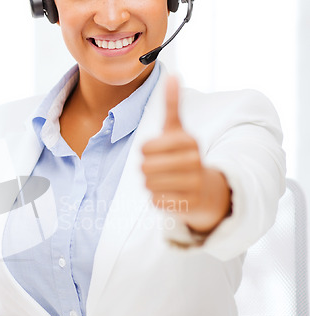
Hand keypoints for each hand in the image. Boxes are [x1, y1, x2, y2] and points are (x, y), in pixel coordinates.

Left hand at [141, 77, 230, 233]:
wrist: (207, 190)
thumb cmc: (185, 157)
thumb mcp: (178, 131)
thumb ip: (172, 105)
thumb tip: (172, 75)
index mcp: (188, 141)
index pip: (145, 148)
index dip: (145, 152)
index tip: (157, 152)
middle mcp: (193, 162)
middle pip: (145, 168)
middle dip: (147, 170)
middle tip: (161, 169)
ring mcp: (193, 184)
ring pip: (149, 185)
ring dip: (152, 185)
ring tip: (166, 181)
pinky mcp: (189, 204)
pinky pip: (156, 201)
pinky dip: (158, 199)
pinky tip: (171, 194)